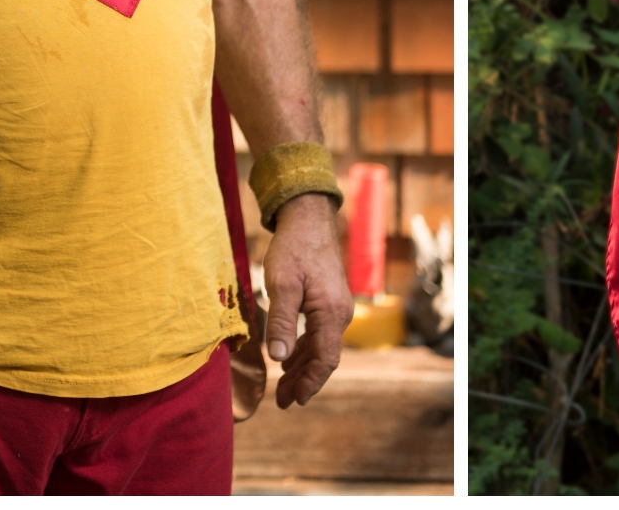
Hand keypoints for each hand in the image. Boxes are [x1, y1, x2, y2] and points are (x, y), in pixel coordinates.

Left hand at [262, 191, 351, 408]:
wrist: (308, 217)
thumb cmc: (294, 248)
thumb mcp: (282, 285)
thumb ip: (282, 322)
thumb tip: (279, 358)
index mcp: (331, 313)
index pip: (325, 359)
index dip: (310, 382)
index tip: (294, 401)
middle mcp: (340, 313)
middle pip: (325, 357)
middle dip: (304, 381)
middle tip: (282, 401)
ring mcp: (336, 306)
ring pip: (322, 346)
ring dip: (303, 367)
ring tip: (283, 386)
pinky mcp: (329, 299)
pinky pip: (320, 332)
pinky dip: (305, 349)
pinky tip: (290, 357)